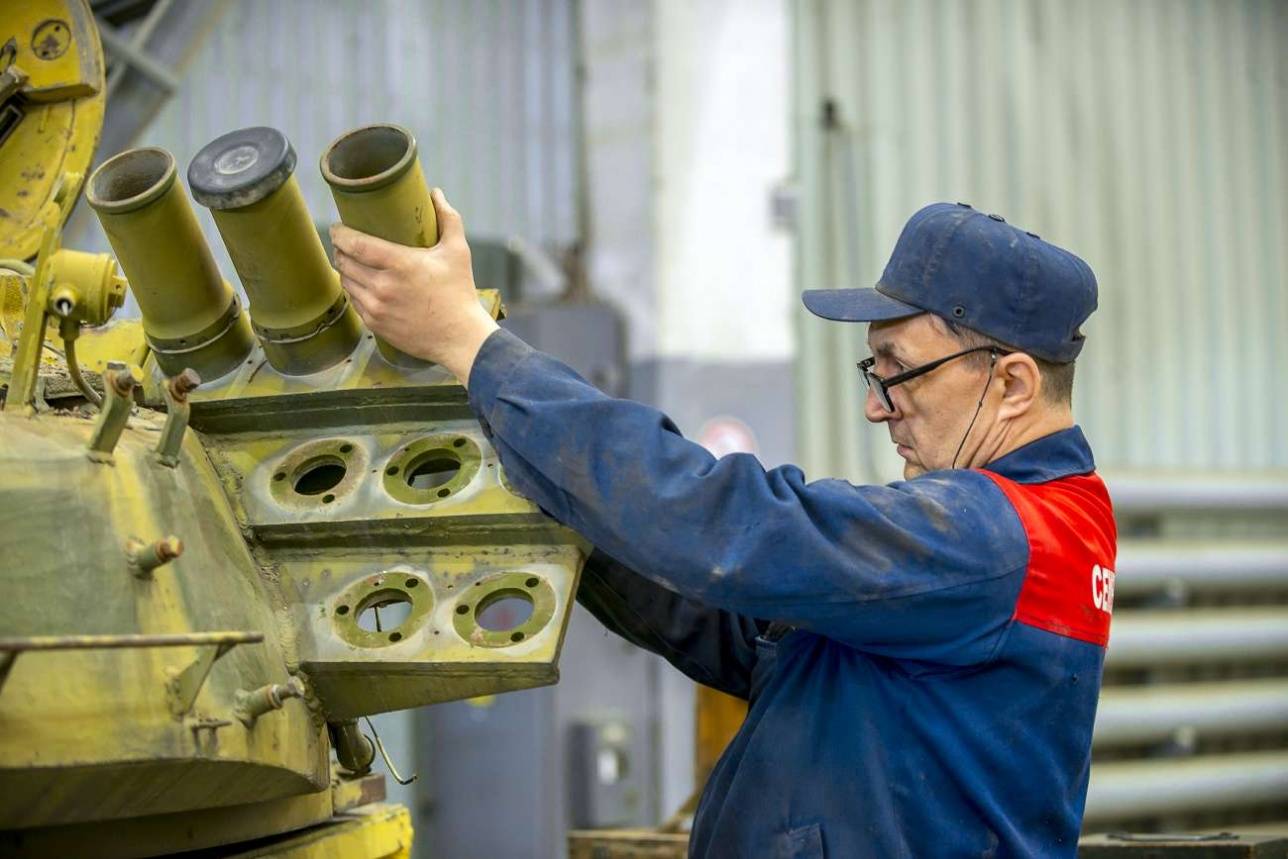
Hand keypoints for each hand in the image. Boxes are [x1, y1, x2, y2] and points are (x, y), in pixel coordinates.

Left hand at [330, 188, 498, 384]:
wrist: (459, 338)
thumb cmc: (459, 293)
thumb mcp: (458, 251)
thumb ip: (448, 219)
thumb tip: (436, 194)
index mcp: (400, 264)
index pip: (355, 244)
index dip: (340, 233)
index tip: (337, 227)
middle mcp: (382, 286)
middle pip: (344, 262)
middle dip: (340, 250)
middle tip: (344, 243)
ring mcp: (376, 307)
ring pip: (346, 282)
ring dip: (344, 270)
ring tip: (350, 262)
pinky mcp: (375, 324)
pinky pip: (354, 302)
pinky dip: (354, 290)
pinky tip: (361, 285)